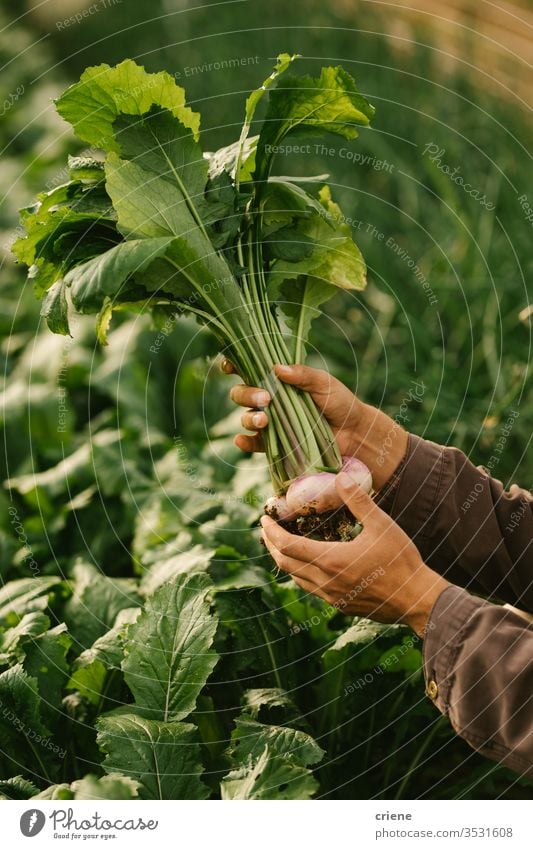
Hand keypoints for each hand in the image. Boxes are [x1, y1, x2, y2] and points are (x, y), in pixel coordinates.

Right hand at [223, 361, 407, 489]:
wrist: (354, 433)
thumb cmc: (340, 402)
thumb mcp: (324, 383)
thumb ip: (303, 374)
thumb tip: (277, 368)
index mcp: (278, 380)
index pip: (249, 370)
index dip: (234, 366)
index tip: (231, 366)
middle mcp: (269, 400)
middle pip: (241, 393)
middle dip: (246, 394)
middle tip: (266, 398)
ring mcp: (270, 423)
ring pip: (245, 418)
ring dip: (249, 418)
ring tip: (264, 421)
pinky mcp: (274, 445)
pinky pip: (253, 444)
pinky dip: (244, 443)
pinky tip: (242, 440)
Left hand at [260, 472, 449, 636]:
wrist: (416, 599)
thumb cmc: (401, 560)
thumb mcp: (382, 525)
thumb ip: (358, 501)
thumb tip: (340, 477)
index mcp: (330, 560)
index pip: (287, 546)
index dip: (271, 532)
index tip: (262, 519)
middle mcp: (325, 582)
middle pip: (285, 563)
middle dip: (272, 545)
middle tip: (266, 529)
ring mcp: (331, 596)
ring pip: (296, 578)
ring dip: (285, 560)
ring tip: (281, 544)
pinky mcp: (340, 605)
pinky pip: (311, 588)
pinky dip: (301, 573)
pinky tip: (308, 564)